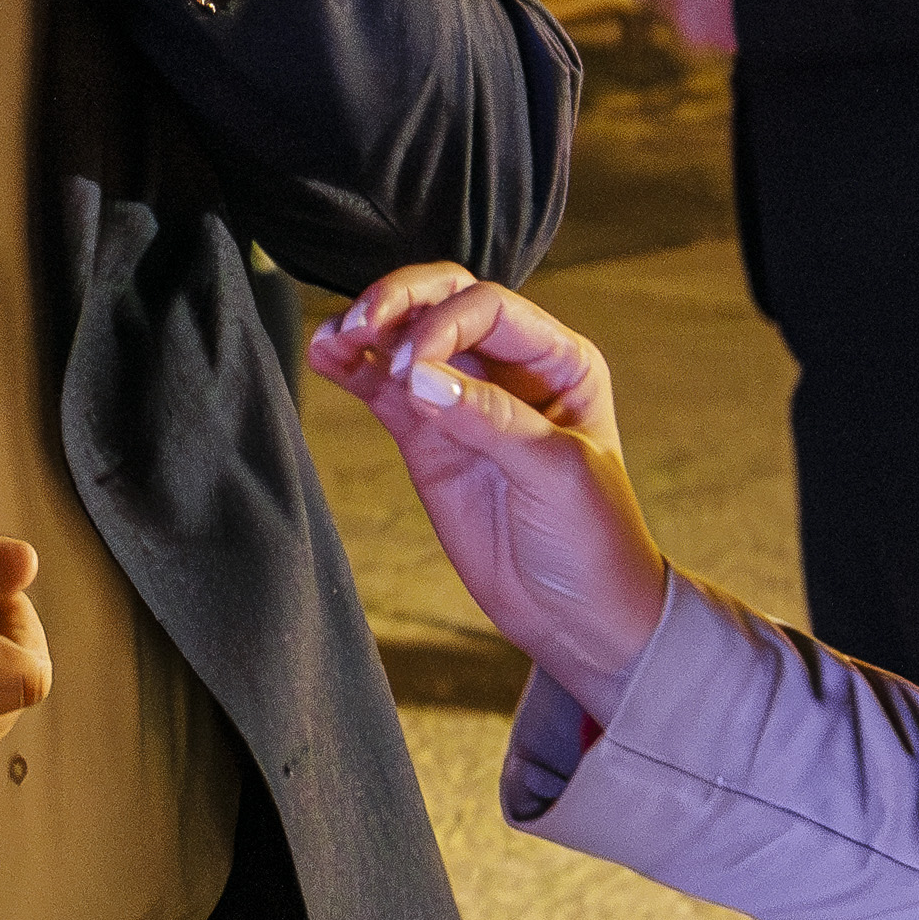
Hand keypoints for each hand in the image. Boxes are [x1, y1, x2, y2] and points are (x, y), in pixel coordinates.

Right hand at [303, 264, 673, 723]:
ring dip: (366, 330)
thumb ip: (488, 419)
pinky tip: (324, 355)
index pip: (488, 307)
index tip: (414, 369)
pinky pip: (383, 390)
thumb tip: (415, 375)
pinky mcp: (427, 440)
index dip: (444, 325)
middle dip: (398, 302)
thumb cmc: (594, 539)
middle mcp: (509, 367)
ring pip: (405, 340)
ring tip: (331, 337)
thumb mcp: (555, 472)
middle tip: (358, 323)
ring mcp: (463, 401)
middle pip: (443, 302)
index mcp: (558, 359)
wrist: (579, 617)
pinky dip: (352, 370)